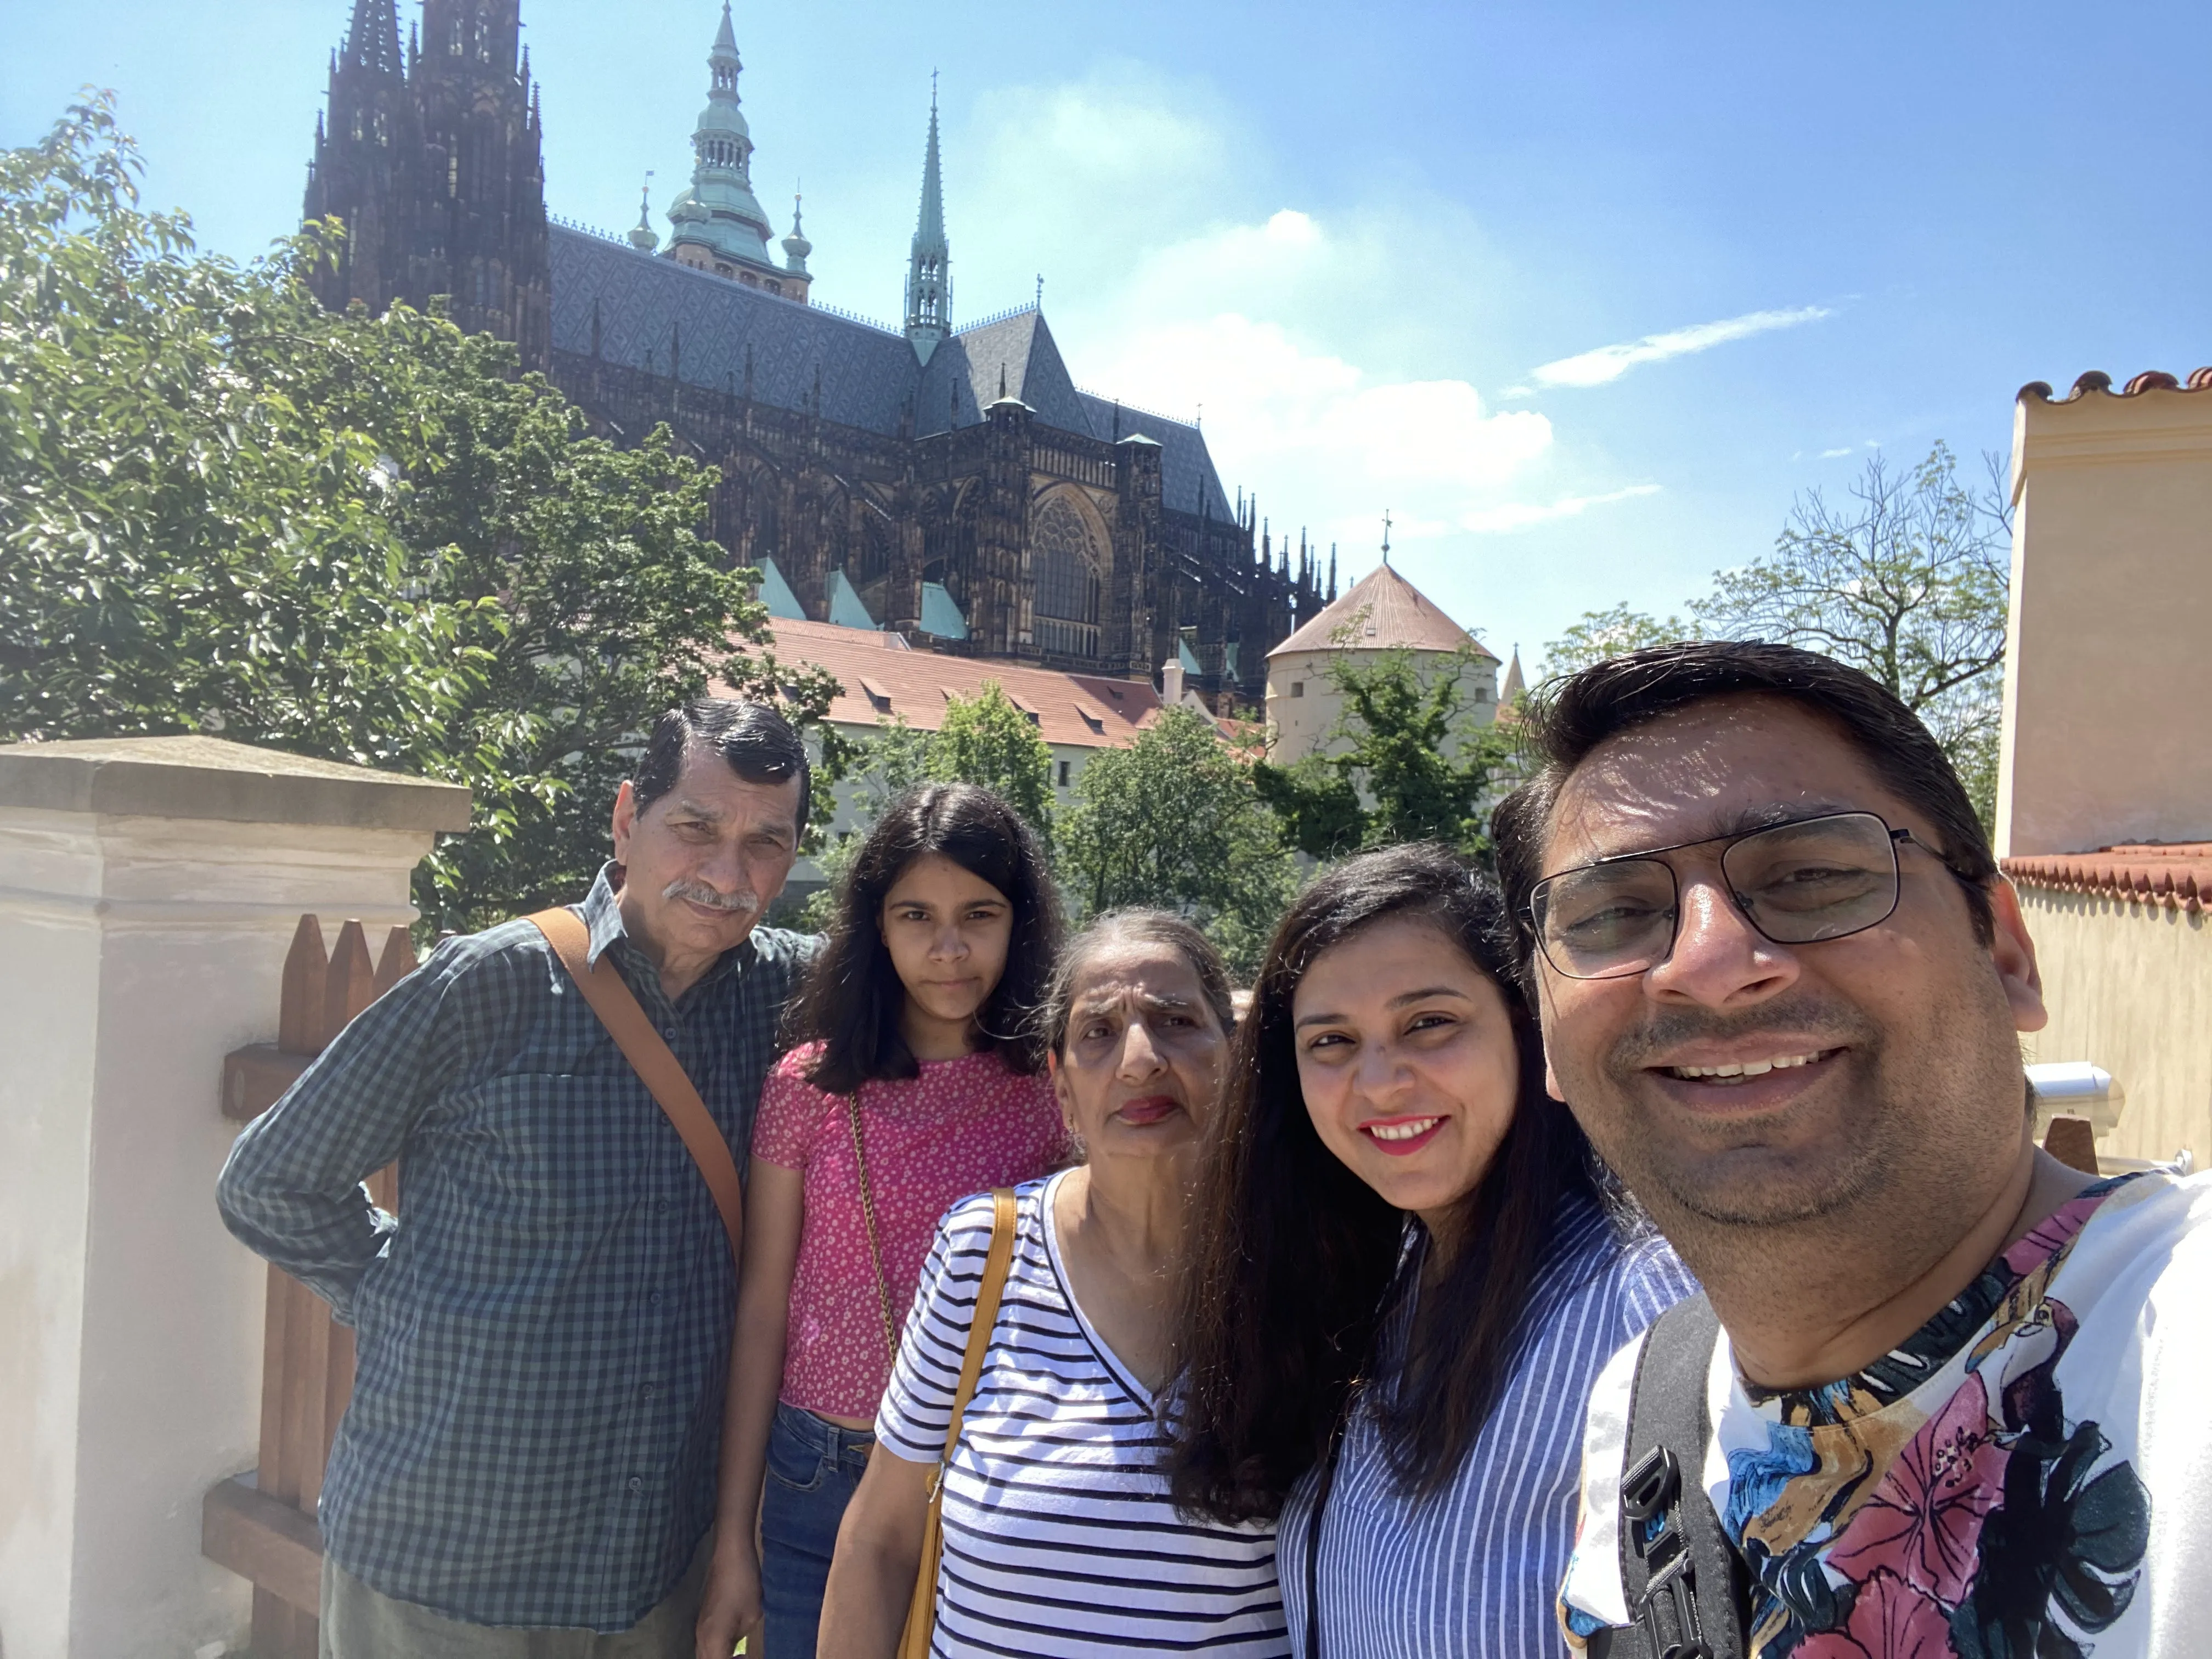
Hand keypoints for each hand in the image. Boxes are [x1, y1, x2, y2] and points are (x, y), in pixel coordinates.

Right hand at [696, 1536, 763, 1658]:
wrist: (731, 1556)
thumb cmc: (744, 1586)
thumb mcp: (751, 1616)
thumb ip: (741, 1638)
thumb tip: (737, 1647)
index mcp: (713, 1640)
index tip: (747, 1656)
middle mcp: (701, 1637)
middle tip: (743, 1657)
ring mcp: (700, 1626)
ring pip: (704, 1653)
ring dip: (719, 1656)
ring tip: (738, 1654)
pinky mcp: (703, 1617)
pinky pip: (705, 1642)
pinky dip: (716, 1648)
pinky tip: (732, 1644)